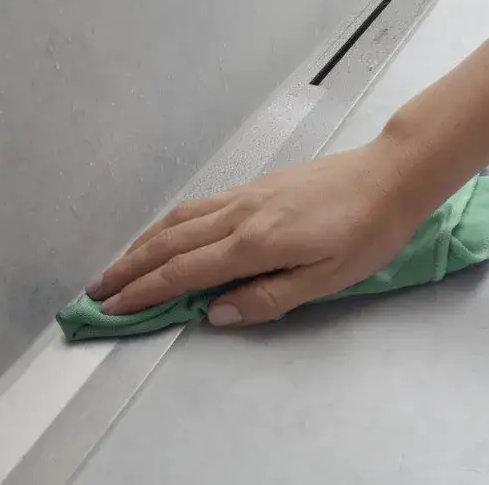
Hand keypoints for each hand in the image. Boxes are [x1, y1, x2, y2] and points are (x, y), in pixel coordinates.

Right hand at [85, 136, 426, 326]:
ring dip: (145, 242)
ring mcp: (249, 194)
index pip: (185, 272)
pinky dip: (172, 221)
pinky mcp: (260, 184)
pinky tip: (171, 230)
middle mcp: (242, 213)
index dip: (145, 292)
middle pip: (171, 242)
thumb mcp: (328, 278)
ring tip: (121, 263)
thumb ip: (270, 297)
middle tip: (97, 290)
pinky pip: (202, 204)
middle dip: (130, 268)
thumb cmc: (369, 230)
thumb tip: (217, 314)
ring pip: (182, 217)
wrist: (392, 174)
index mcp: (256, 241)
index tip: (113, 309)